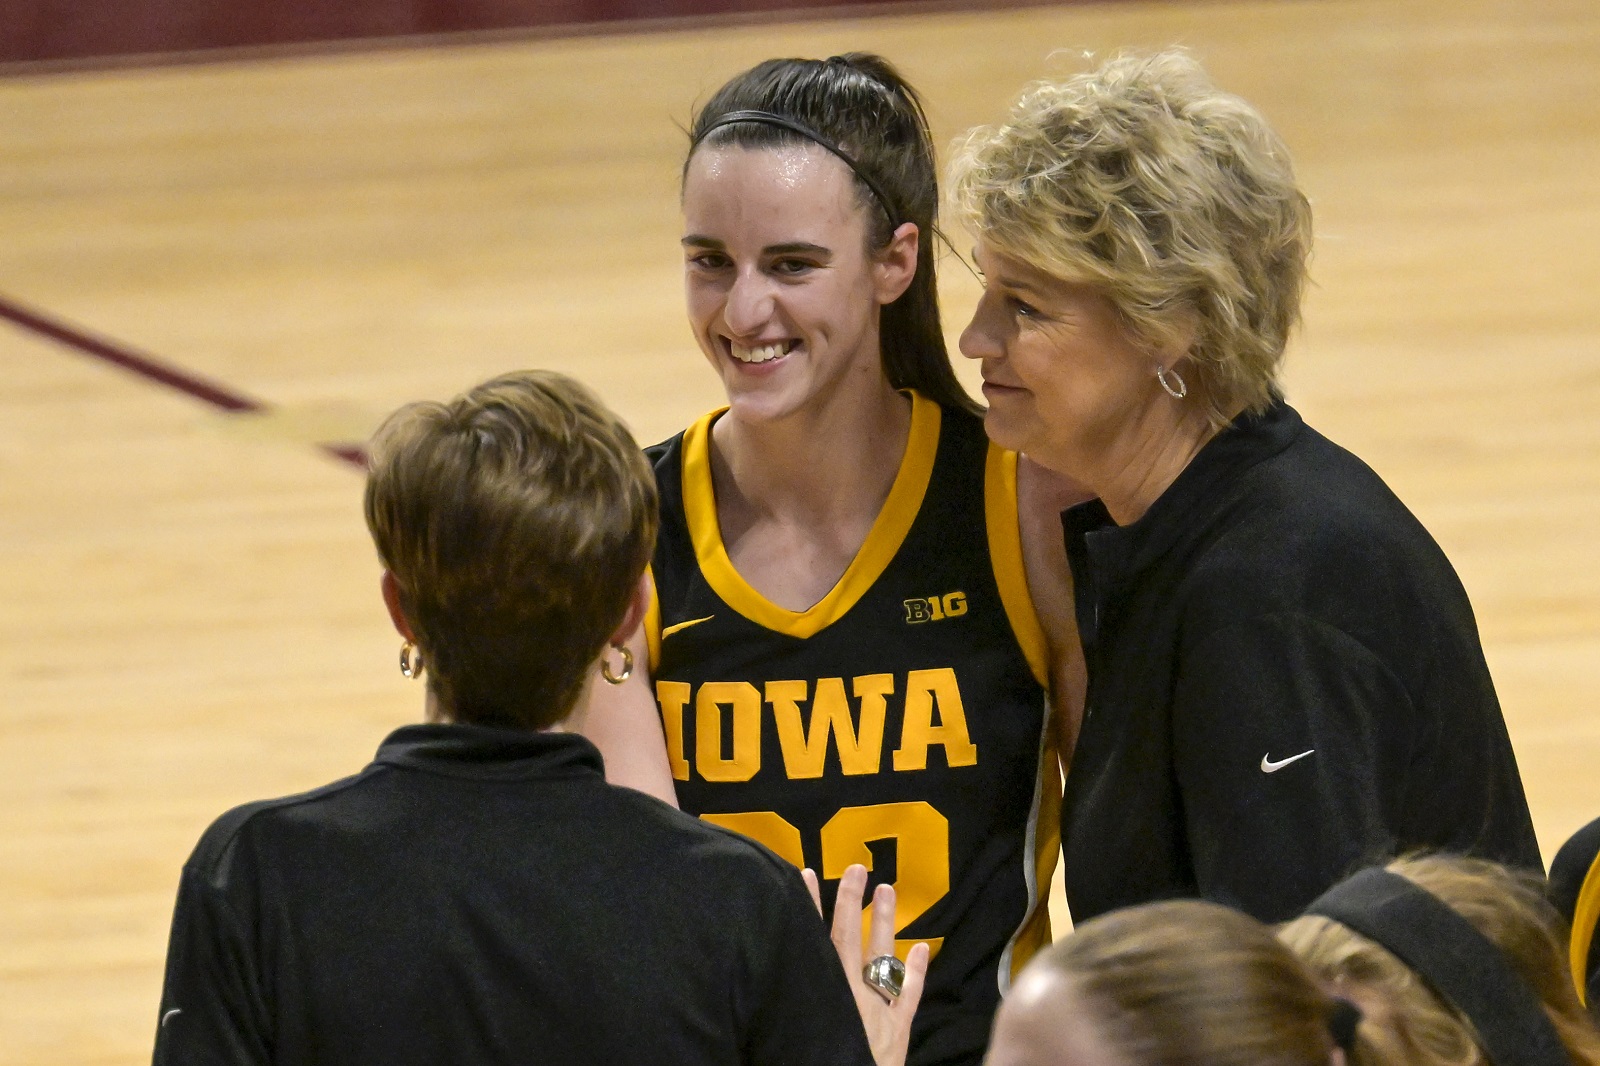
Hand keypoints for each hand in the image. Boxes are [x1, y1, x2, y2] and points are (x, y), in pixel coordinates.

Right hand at [803, 865, 928, 1065]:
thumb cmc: (821, 1059)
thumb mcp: (798, 1034)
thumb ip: (789, 1004)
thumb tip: (771, 976)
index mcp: (826, 995)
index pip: (815, 941)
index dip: (809, 908)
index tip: (803, 875)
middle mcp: (853, 997)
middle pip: (850, 940)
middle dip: (850, 902)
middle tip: (857, 867)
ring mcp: (880, 1012)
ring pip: (884, 959)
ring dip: (885, 923)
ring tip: (888, 888)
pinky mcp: (899, 1033)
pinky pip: (911, 997)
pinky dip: (917, 973)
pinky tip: (922, 948)